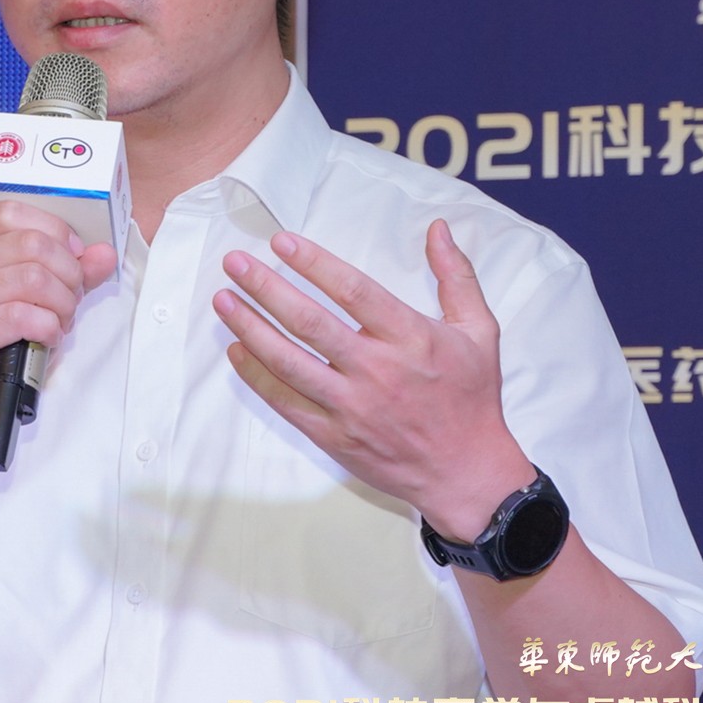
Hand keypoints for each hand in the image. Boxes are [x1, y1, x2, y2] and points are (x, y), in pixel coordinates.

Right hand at [0, 200, 117, 444]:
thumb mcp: (27, 297)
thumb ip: (66, 270)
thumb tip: (103, 253)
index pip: (11, 212)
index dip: (54, 232)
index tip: (72, 258)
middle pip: (32, 244)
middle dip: (67, 274)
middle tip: (70, 301)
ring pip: (33, 278)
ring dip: (62, 304)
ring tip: (59, 322)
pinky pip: (25, 316)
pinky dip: (49, 328)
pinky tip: (47, 339)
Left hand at [210, 220, 530, 536]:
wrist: (466, 473)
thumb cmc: (471, 397)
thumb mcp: (479, 331)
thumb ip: (456, 277)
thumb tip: (437, 229)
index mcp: (411, 338)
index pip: (352, 291)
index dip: (314, 263)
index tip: (280, 242)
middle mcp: (377, 370)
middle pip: (309, 322)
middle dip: (265, 288)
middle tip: (235, 263)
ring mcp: (352, 406)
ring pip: (289, 362)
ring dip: (250, 329)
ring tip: (223, 300)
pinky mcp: (335, 436)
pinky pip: (286, 402)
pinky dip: (257, 377)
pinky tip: (236, 351)